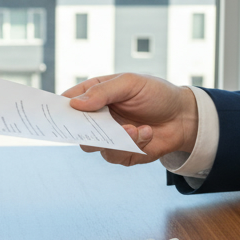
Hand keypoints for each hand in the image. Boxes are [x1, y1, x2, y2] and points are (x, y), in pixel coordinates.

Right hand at [63, 74, 198, 165]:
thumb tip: (76, 104)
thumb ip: (103, 92)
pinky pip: (116, 156)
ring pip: (94, 146)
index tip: (55, 115)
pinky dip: (133, 145)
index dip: (59, 109)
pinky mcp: (122, 153)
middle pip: (76, 130)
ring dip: (115, 139)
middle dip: (84, 131)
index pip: (69, 102)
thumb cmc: (157, 93)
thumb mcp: (130, 83)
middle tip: (98, 127)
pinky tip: (147, 132)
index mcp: (96, 95)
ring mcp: (110, 136)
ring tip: (135, 129)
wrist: (184, 117)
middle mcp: (99, 118)